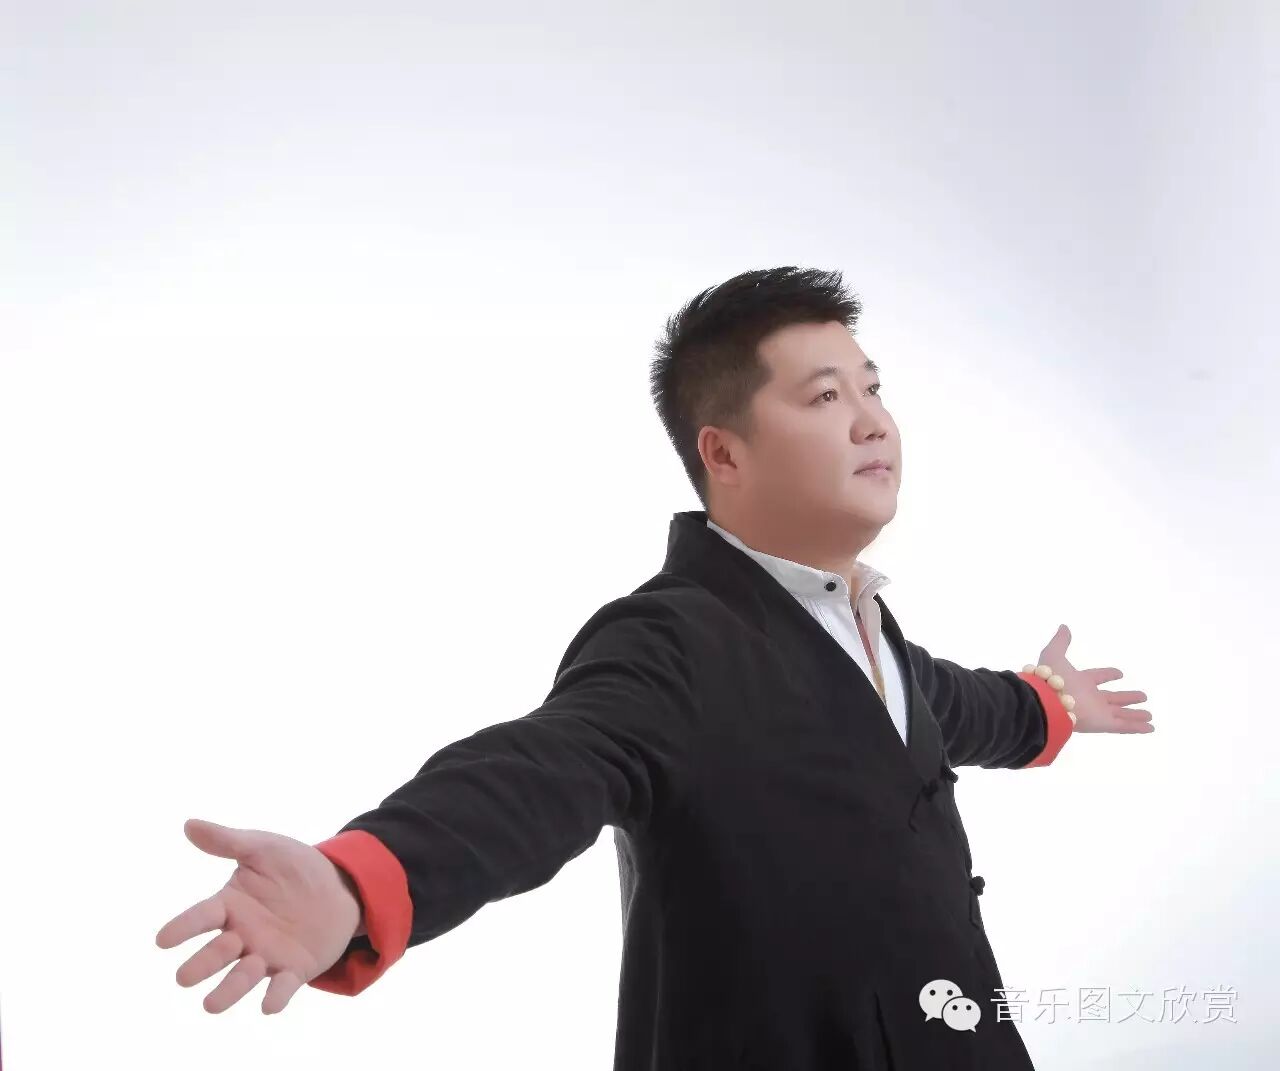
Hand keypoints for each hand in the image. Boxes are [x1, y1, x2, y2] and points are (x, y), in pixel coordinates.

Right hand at [155, 818, 363, 1013]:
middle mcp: (242, 935)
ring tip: (210, 1005)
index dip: (182, 928)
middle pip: (217, 953)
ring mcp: (266, 955)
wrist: (341, 886)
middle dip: (202, 965)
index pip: (201, 917)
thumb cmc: (294, 867)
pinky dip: (275, 997)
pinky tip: (269, 1005)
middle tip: (185, 977)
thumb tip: (189, 825)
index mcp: (231, 905)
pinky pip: (283, 987)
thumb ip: (229, 841)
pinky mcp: (294, 970)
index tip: (163, 940)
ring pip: (242, 977)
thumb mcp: (264, 848)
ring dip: (228, 990)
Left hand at [1036, 624, 1153, 733]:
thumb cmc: (1051, 677)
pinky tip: (1151, 727)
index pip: (1097, 677)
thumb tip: (1064, 626)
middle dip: (1127, 697)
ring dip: (1135, 714)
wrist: (1047, 701)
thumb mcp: (1054, 654)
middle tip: (1144, 696)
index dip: (1108, 674)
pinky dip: (1138, 727)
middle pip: (1113, 698)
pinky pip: (1124, 726)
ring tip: (1150, 715)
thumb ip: (1061, 641)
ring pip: (1121, 714)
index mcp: (1080, 682)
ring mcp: (1097, 712)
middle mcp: (1090, 698)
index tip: (1120, 673)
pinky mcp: (1103, 724)